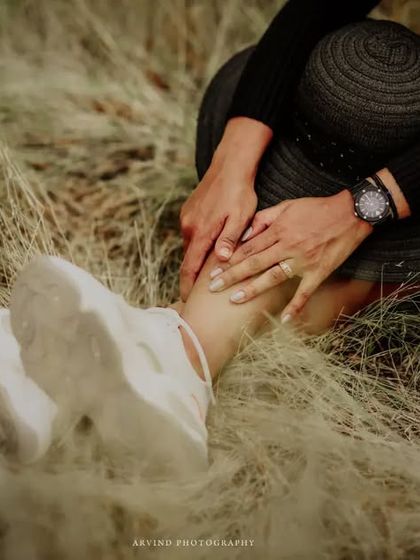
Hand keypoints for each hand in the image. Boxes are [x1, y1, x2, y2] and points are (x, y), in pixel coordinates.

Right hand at [179, 117, 271, 300]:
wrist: (230, 165)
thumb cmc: (239, 192)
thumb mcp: (240, 218)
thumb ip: (229, 240)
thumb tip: (221, 261)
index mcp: (201, 232)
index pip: (190, 267)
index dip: (188, 286)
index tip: (187, 301)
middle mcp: (189, 226)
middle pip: (188, 259)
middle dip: (191, 278)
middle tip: (197, 296)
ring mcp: (187, 218)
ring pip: (190, 247)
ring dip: (195, 261)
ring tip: (204, 277)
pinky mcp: (188, 212)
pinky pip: (191, 235)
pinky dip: (197, 246)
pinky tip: (207, 251)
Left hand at [208, 189, 372, 321]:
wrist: (352, 212)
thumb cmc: (318, 208)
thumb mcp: (288, 205)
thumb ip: (264, 219)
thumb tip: (245, 233)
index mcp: (279, 230)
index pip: (248, 247)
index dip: (229, 259)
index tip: (214, 269)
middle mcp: (288, 246)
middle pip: (254, 263)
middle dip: (232, 275)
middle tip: (213, 287)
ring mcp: (303, 260)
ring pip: (273, 277)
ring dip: (253, 289)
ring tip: (234, 300)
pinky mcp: (319, 271)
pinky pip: (305, 292)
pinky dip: (295, 306)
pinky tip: (284, 320)